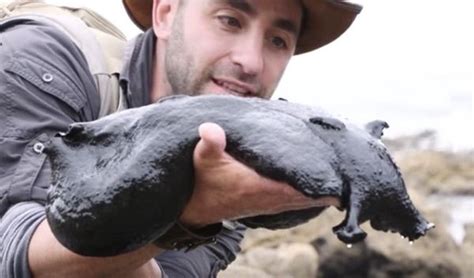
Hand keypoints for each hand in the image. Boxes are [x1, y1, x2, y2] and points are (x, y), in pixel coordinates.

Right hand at [179, 123, 339, 227]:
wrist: (197, 207)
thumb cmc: (204, 182)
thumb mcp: (203, 160)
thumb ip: (209, 144)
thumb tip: (209, 128)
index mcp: (263, 187)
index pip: (303, 187)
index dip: (326, 183)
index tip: (346, 173)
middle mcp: (274, 198)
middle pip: (315, 195)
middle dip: (335, 184)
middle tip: (356, 167)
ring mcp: (274, 202)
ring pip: (311, 198)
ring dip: (327, 189)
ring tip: (347, 173)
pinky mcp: (272, 201)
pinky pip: (302, 198)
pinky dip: (316, 192)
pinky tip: (326, 181)